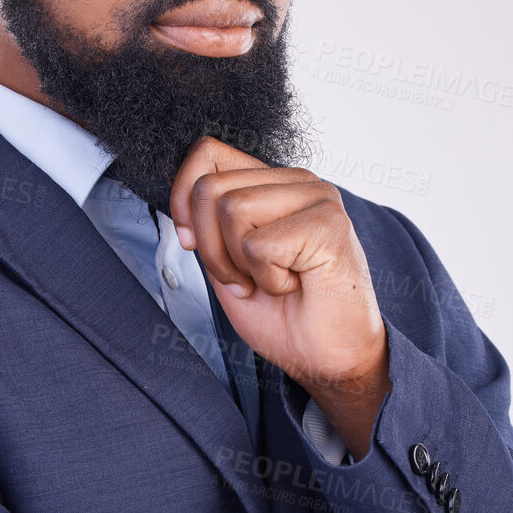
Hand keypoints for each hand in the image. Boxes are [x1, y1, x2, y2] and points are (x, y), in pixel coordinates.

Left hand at [169, 137, 390, 459]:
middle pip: (209, 187)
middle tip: (245, 278)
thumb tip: (182, 203)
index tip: (190, 241)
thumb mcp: (227, 263)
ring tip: (272, 280)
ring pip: (231, 209)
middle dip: (210, 247)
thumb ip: (207, 226)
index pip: (206, 154)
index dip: (182, 197)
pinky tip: (295, 284)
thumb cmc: (286, 315)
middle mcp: (298, 182)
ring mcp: (318, 197)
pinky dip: (267, 278)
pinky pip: (258, 244)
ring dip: (238, 263)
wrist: (330, 358)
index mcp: (273, 183)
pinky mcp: (329, 224)